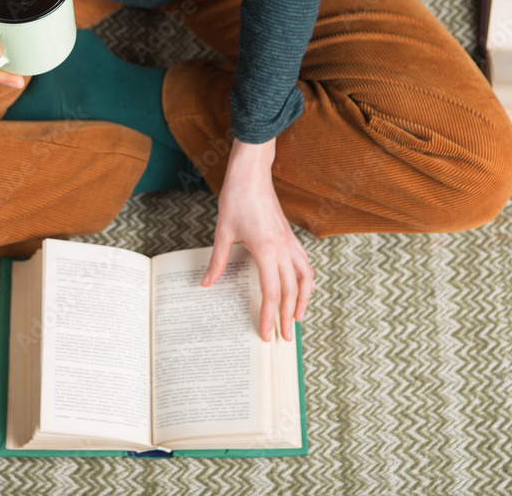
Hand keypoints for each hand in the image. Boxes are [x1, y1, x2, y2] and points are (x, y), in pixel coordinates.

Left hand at [201, 137, 314, 341]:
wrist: (252, 173)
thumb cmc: (237, 198)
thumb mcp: (223, 232)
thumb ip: (217, 261)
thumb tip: (206, 284)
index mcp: (266, 250)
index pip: (272, 293)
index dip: (269, 316)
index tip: (266, 333)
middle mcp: (283, 249)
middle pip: (291, 292)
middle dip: (287, 317)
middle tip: (283, 337)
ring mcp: (290, 242)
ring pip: (305, 278)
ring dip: (303, 301)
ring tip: (297, 318)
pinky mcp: (290, 236)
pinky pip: (304, 264)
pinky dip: (306, 281)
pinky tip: (302, 289)